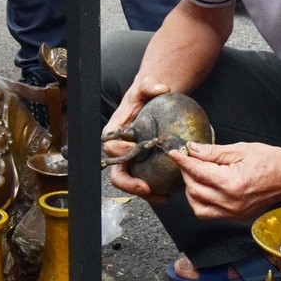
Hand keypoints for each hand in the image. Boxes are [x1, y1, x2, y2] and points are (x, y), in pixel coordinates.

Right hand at [103, 81, 169, 202]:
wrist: (153, 102)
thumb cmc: (145, 96)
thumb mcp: (146, 87)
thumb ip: (150, 85)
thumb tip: (160, 88)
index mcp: (114, 132)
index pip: (110, 146)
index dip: (120, 151)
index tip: (135, 151)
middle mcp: (119, 149)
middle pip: (116, 171)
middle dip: (128, 183)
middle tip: (145, 187)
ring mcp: (130, 159)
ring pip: (130, 181)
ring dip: (143, 192)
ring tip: (161, 196)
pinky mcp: (142, 165)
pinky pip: (144, 180)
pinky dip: (155, 190)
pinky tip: (169, 193)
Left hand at [170, 141, 280, 219]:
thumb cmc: (271, 160)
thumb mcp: (241, 149)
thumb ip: (213, 152)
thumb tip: (192, 149)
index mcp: (232, 183)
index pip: (198, 172)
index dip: (183, 161)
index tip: (175, 153)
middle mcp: (230, 202)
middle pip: (194, 189)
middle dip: (186, 172)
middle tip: (186, 159)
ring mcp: (233, 213)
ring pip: (197, 206)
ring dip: (190, 189)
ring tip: (194, 173)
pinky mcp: (236, 217)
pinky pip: (209, 213)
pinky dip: (200, 201)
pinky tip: (204, 188)